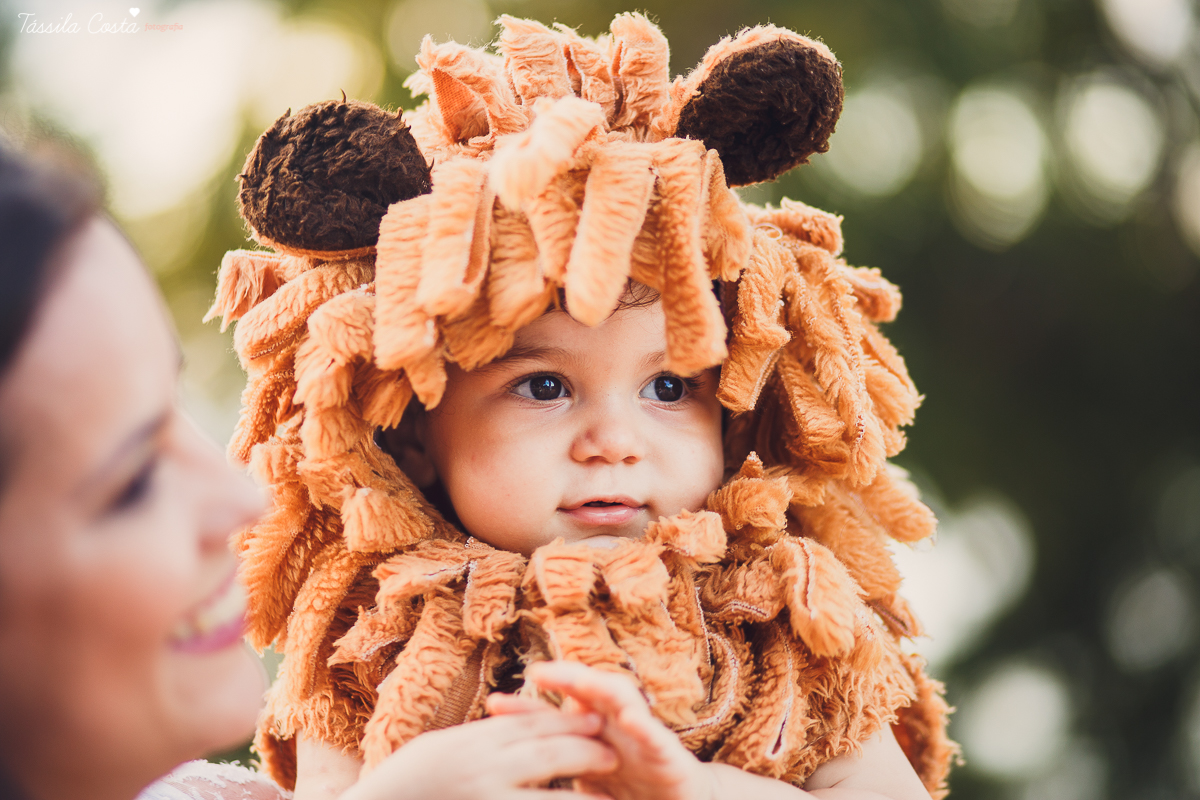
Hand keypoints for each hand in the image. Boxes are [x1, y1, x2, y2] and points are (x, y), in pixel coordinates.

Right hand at [341, 707, 617, 799]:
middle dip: (584, 753)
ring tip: (608, 795)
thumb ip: (483, 742)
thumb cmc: (404, 785)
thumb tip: (525, 728)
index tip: (596, 719)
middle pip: (545, 757)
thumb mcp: (440, 751)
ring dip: (580, 798)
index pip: (530, 727)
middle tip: (613, 751)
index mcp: (468, 744)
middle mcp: (478, 772)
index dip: (567, 723)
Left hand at [519, 661, 715, 799]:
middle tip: (536, 672)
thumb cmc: (630, 792)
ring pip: (623, 700)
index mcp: (592, 732)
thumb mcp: (586, 782)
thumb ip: (559, 769)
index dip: (526, 708)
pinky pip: (656, 736)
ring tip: (580, 681)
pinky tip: (630, 719)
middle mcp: (616, 725)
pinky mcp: (668, 755)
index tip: (493, 703)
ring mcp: (642, 736)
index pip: (556, 714)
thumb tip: (510, 776)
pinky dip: (644, 726)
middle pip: (588, 692)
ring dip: (602, 687)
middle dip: (564, 678)